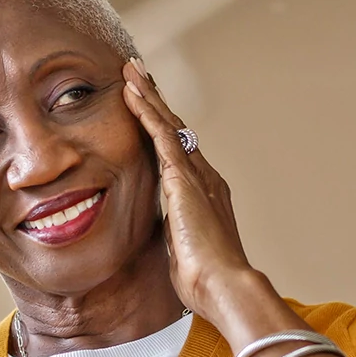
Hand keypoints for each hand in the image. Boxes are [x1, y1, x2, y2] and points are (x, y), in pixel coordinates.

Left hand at [121, 59, 254, 322]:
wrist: (224, 285)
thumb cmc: (207, 280)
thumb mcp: (187, 252)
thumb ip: (180, 237)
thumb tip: (173, 239)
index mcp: (206, 195)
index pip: (180, 152)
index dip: (164, 127)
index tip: (150, 108)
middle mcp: (205, 177)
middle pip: (176, 129)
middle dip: (156, 100)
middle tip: (140, 75)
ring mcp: (195, 175)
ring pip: (168, 124)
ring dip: (148, 96)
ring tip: (132, 71)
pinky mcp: (182, 178)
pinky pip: (161, 135)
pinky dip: (145, 111)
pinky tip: (132, 92)